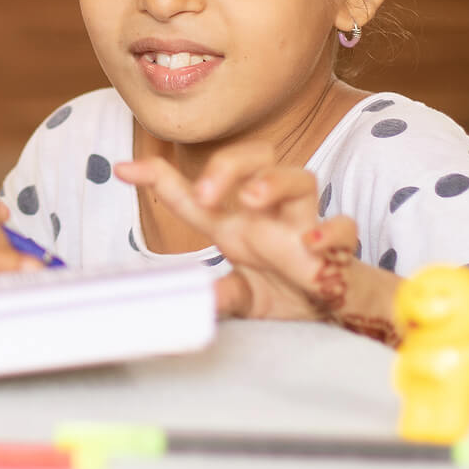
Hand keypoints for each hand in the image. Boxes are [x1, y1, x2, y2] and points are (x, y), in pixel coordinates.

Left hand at [114, 142, 361, 321]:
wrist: (334, 312)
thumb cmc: (282, 290)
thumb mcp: (242, 295)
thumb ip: (223, 295)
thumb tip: (202, 300)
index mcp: (235, 222)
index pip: (192, 190)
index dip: (157, 175)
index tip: (123, 169)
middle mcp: (268, 214)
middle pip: (255, 157)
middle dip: (229, 165)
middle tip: (207, 194)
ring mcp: (303, 226)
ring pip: (301, 178)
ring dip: (275, 181)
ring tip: (254, 199)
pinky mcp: (338, 250)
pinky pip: (345, 228)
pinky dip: (332, 232)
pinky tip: (312, 245)